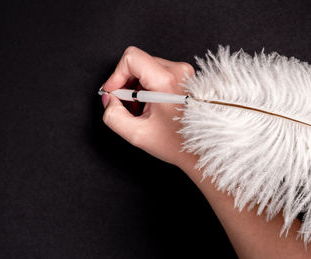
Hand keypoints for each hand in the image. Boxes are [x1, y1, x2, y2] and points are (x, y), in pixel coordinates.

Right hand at [101, 46, 196, 168]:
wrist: (201, 149)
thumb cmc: (176, 143)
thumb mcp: (137, 135)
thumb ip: (114, 116)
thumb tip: (109, 100)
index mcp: (167, 81)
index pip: (131, 58)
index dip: (116, 75)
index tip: (113, 91)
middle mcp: (178, 71)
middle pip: (138, 63)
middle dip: (127, 84)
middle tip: (128, 106)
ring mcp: (184, 73)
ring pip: (147, 68)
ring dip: (138, 88)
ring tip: (142, 110)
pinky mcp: (186, 77)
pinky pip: (158, 73)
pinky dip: (149, 88)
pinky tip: (152, 107)